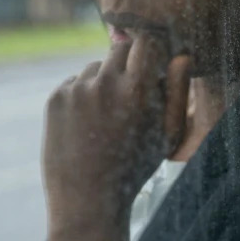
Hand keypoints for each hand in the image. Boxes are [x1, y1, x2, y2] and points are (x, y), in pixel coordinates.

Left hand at [41, 34, 190, 240]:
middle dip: (130, 61)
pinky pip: (75, 82)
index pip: (147, 41)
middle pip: (120, 48)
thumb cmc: (136, 167)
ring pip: (96, 67)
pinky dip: (84, 94)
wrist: (87, 199)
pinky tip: (89, 124)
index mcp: (138, 90)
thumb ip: (178, 92)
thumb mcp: (168, 134)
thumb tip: (183, 56)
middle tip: (133, 88)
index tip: (155, 57)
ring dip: (105, 81)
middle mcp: (105, 84)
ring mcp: (77, 90)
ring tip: (109, 118)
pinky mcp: (56, 99)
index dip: (152, 47)